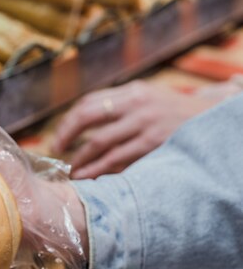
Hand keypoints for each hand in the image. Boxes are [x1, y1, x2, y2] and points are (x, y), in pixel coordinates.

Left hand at [53, 80, 216, 179]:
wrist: (212, 122)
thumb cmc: (174, 115)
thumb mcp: (149, 100)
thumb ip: (120, 106)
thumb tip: (81, 123)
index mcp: (133, 91)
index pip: (89, 103)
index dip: (68, 121)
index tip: (58, 137)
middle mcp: (136, 104)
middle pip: (87, 117)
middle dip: (66, 136)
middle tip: (56, 152)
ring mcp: (145, 123)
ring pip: (99, 143)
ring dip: (80, 159)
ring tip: (71, 171)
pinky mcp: (153, 144)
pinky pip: (117, 159)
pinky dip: (98, 169)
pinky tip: (87, 177)